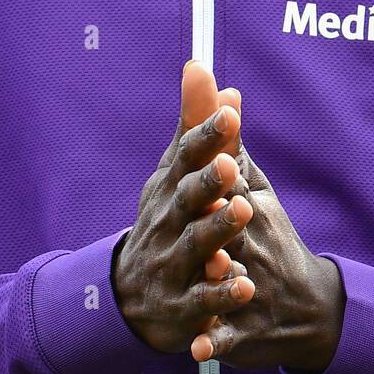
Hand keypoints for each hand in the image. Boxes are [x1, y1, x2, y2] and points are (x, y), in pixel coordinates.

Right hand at [111, 62, 256, 353]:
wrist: (130, 296)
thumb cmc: (166, 220)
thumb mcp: (174, 174)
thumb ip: (194, 126)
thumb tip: (201, 68)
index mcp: (170, 189)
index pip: (186, 157)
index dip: (207, 134)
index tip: (231, 111)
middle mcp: (167, 223)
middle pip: (188, 200)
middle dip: (208, 181)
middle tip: (232, 163)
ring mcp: (172, 265)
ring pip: (196, 247)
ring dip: (217, 230)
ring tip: (243, 210)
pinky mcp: (182, 306)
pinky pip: (202, 302)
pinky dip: (220, 297)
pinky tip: (244, 286)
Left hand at [190, 133, 345, 372]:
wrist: (308, 308)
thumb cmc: (268, 236)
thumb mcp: (252, 187)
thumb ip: (229, 141)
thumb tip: (222, 85)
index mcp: (249, 209)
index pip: (233, 184)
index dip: (223, 170)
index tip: (215, 150)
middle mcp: (251, 247)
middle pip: (235, 231)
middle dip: (227, 217)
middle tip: (219, 204)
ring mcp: (250, 289)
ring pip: (234, 283)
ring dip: (224, 278)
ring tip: (212, 272)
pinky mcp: (244, 330)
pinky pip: (228, 336)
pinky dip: (216, 341)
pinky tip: (198, 348)